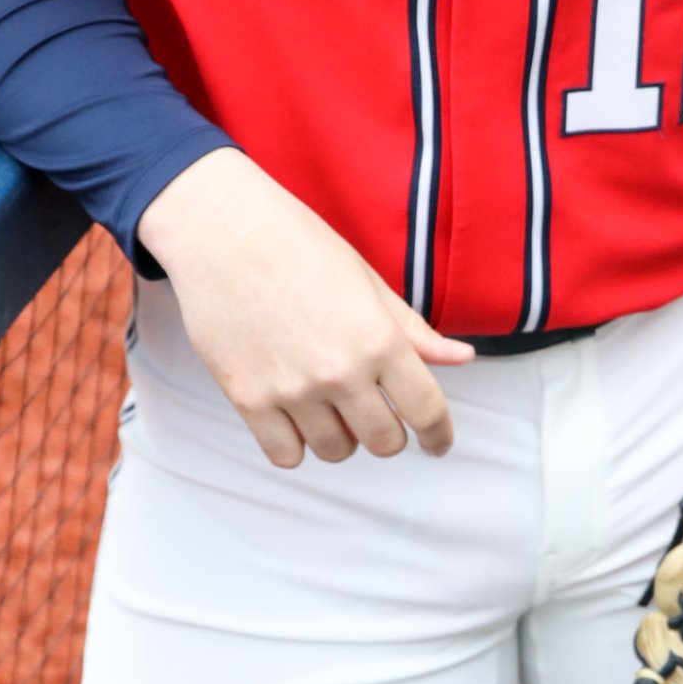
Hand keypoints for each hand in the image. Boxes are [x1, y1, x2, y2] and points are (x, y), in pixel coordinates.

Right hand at [138, 146, 473, 469]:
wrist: (220, 228)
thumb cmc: (296, 244)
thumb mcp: (366, 281)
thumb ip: (413, 331)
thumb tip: (462, 358)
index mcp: (378, 339)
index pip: (426, 411)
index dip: (439, 435)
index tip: (436, 443)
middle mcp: (339, 371)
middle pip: (384, 442)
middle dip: (389, 434)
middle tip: (376, 413)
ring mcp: (291, 389)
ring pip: (336, 451)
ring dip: (342, 437)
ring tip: (330, 405)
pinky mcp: (247, 398)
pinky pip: (285, 454)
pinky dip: (296, 444)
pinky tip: (296, 417)